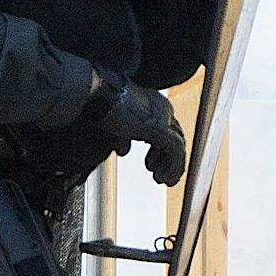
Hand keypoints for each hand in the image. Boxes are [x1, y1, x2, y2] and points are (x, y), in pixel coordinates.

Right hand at [81, 72, 187, 186]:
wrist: (98, 96)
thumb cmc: (102, 104)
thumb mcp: (116, 124)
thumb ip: (124, 138)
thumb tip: (124, 151)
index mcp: (154, 105)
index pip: (166, 130)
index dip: (161, 151)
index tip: (153, 164)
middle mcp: (163, 109)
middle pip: (175, 138)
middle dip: (168, 160)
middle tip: (160, 175)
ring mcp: (164, 118)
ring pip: (178, 146)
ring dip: (173, 166)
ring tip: (163, 180)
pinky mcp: (160, 128)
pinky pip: (174, 151)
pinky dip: (174, 166)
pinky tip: (167, 177)